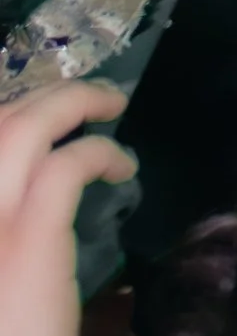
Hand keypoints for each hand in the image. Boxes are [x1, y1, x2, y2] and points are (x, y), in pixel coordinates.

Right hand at [0, 77, 134, 335]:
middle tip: (79, 97)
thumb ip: (6, 238)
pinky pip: (70, 163)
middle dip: (37, 97)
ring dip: (72, 102)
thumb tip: (33, 214)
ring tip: (108, 104)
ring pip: (27, 124)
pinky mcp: (30, 233)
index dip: (5, 117)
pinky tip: (124, 167)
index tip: (32, 114)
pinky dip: (101, 153)